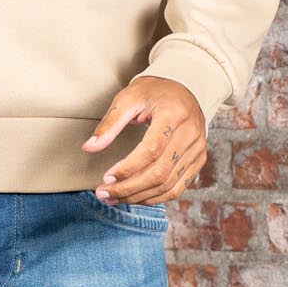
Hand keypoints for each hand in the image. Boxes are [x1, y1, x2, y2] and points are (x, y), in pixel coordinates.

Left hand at [82, 75, 207, 204]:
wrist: (184, 88)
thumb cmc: (154, 92)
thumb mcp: (128, 99)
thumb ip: (109, 124)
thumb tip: (89, 147)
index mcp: (174, 115)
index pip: (151, 150)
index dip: (128, 168)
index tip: (106, 178)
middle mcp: (191, 134)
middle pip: (160, 172)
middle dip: (129, 188)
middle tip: (104, 194)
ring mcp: (197, 149)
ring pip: (168, 185)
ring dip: (138, 197)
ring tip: (114, 198)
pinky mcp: (198, 160)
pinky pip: (178, 187)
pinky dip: (155, 197)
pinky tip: (135, 197)